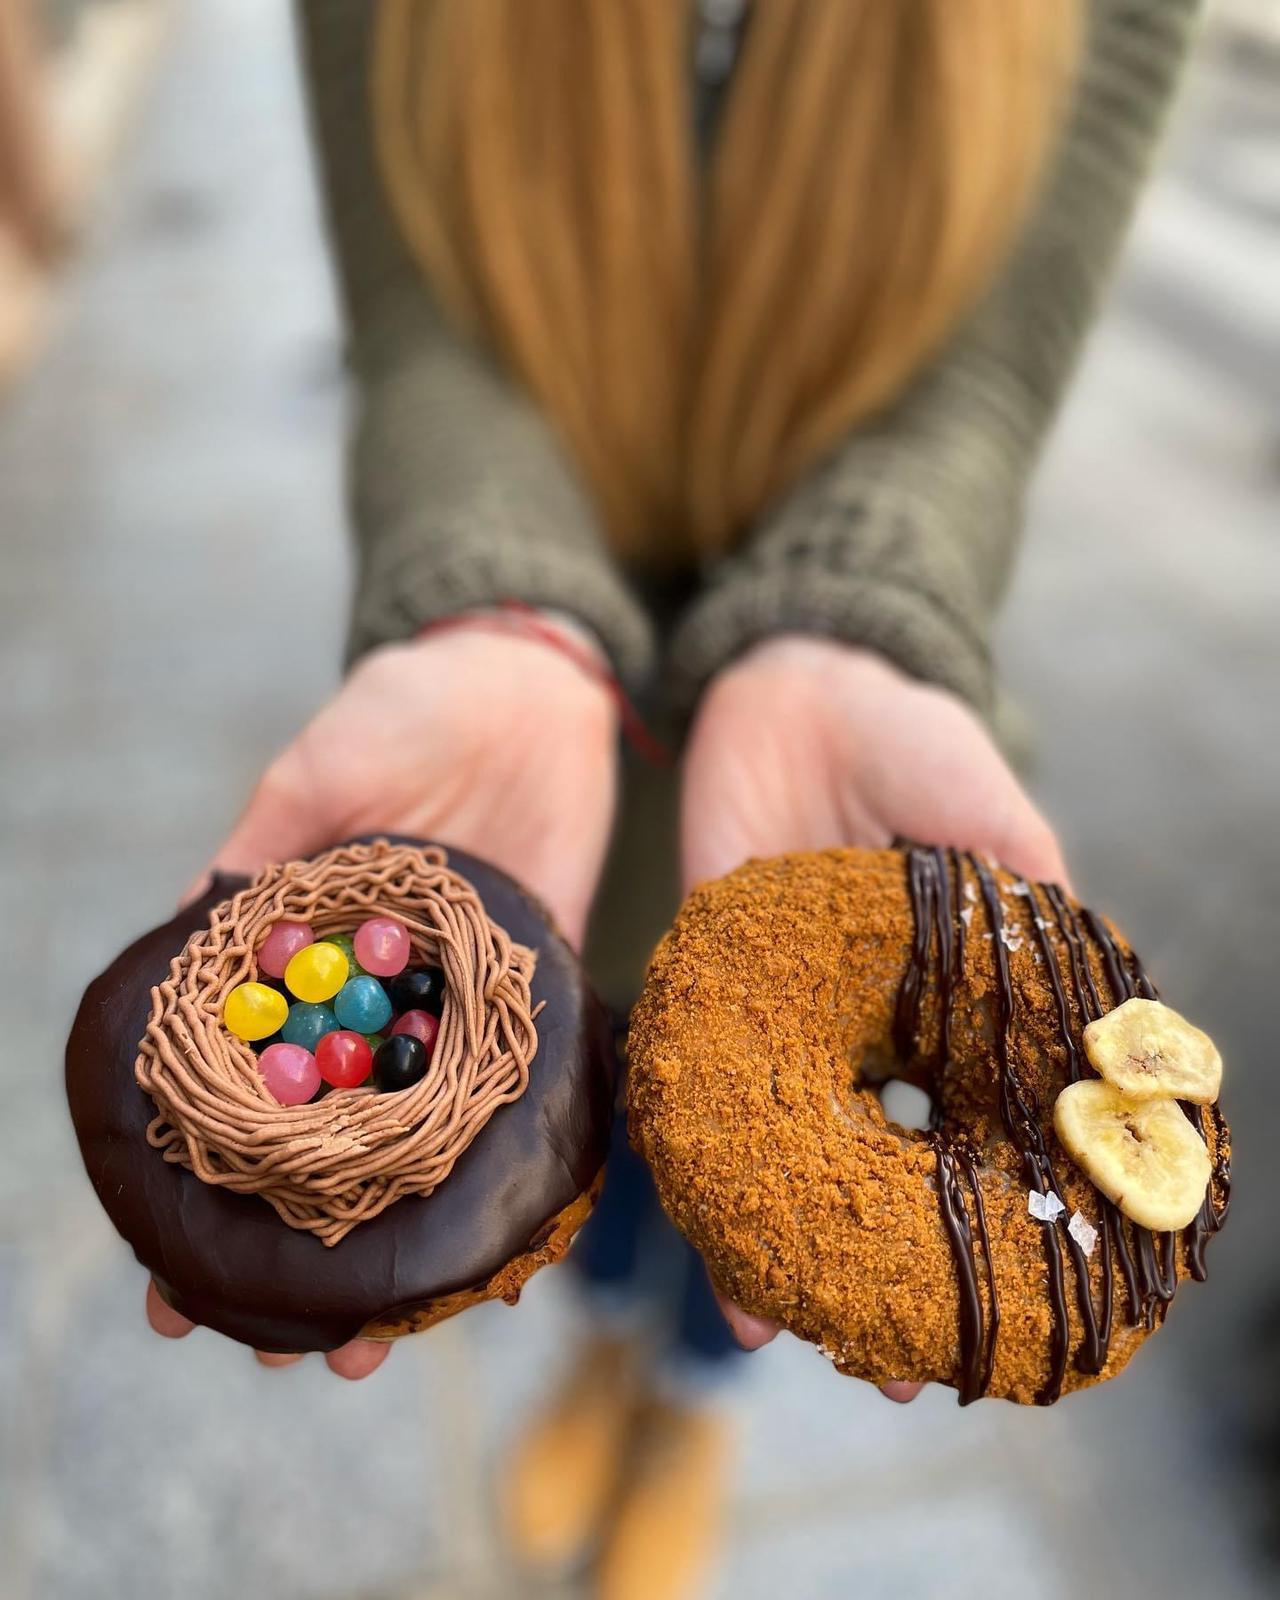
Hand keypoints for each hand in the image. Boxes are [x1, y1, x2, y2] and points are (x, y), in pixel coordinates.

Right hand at [149, 618, 617, 1376]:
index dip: (207, 1186)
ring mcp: (459, 1007)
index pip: (246, 1092)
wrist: (528, 678)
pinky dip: (518, 1170)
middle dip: (306, 1250)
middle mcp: (378, 1003)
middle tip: (281, 1353)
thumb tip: (196, 916)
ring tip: (379, 1340)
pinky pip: (527, 1093)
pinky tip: (506, 1256)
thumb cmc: (407, 706)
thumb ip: (273, 841)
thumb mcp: (323, 766)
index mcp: (306, 960)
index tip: (171, 1283)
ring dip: (404, 1242)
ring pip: (426, 1146)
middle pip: (334, 1147)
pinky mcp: (539, 990)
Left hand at [681, 636, 1068, 1397]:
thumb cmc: (910, 742)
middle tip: (896, 1368)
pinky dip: (698, 1155)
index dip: (994, 1212)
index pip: (976, 1128)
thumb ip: (1029, 915)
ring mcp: (783, 1014)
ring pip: (786, 1146)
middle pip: (877, 1162)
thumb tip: (1100, 1020)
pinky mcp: (706, 985)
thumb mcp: (986, 821)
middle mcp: (866, 1029)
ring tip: (792, 1335)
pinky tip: (700, 1235)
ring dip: (786, 1239)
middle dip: (883, 1262)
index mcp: (946, 1004)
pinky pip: (700, 1083)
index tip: (1013, 1300)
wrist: (791, 683)